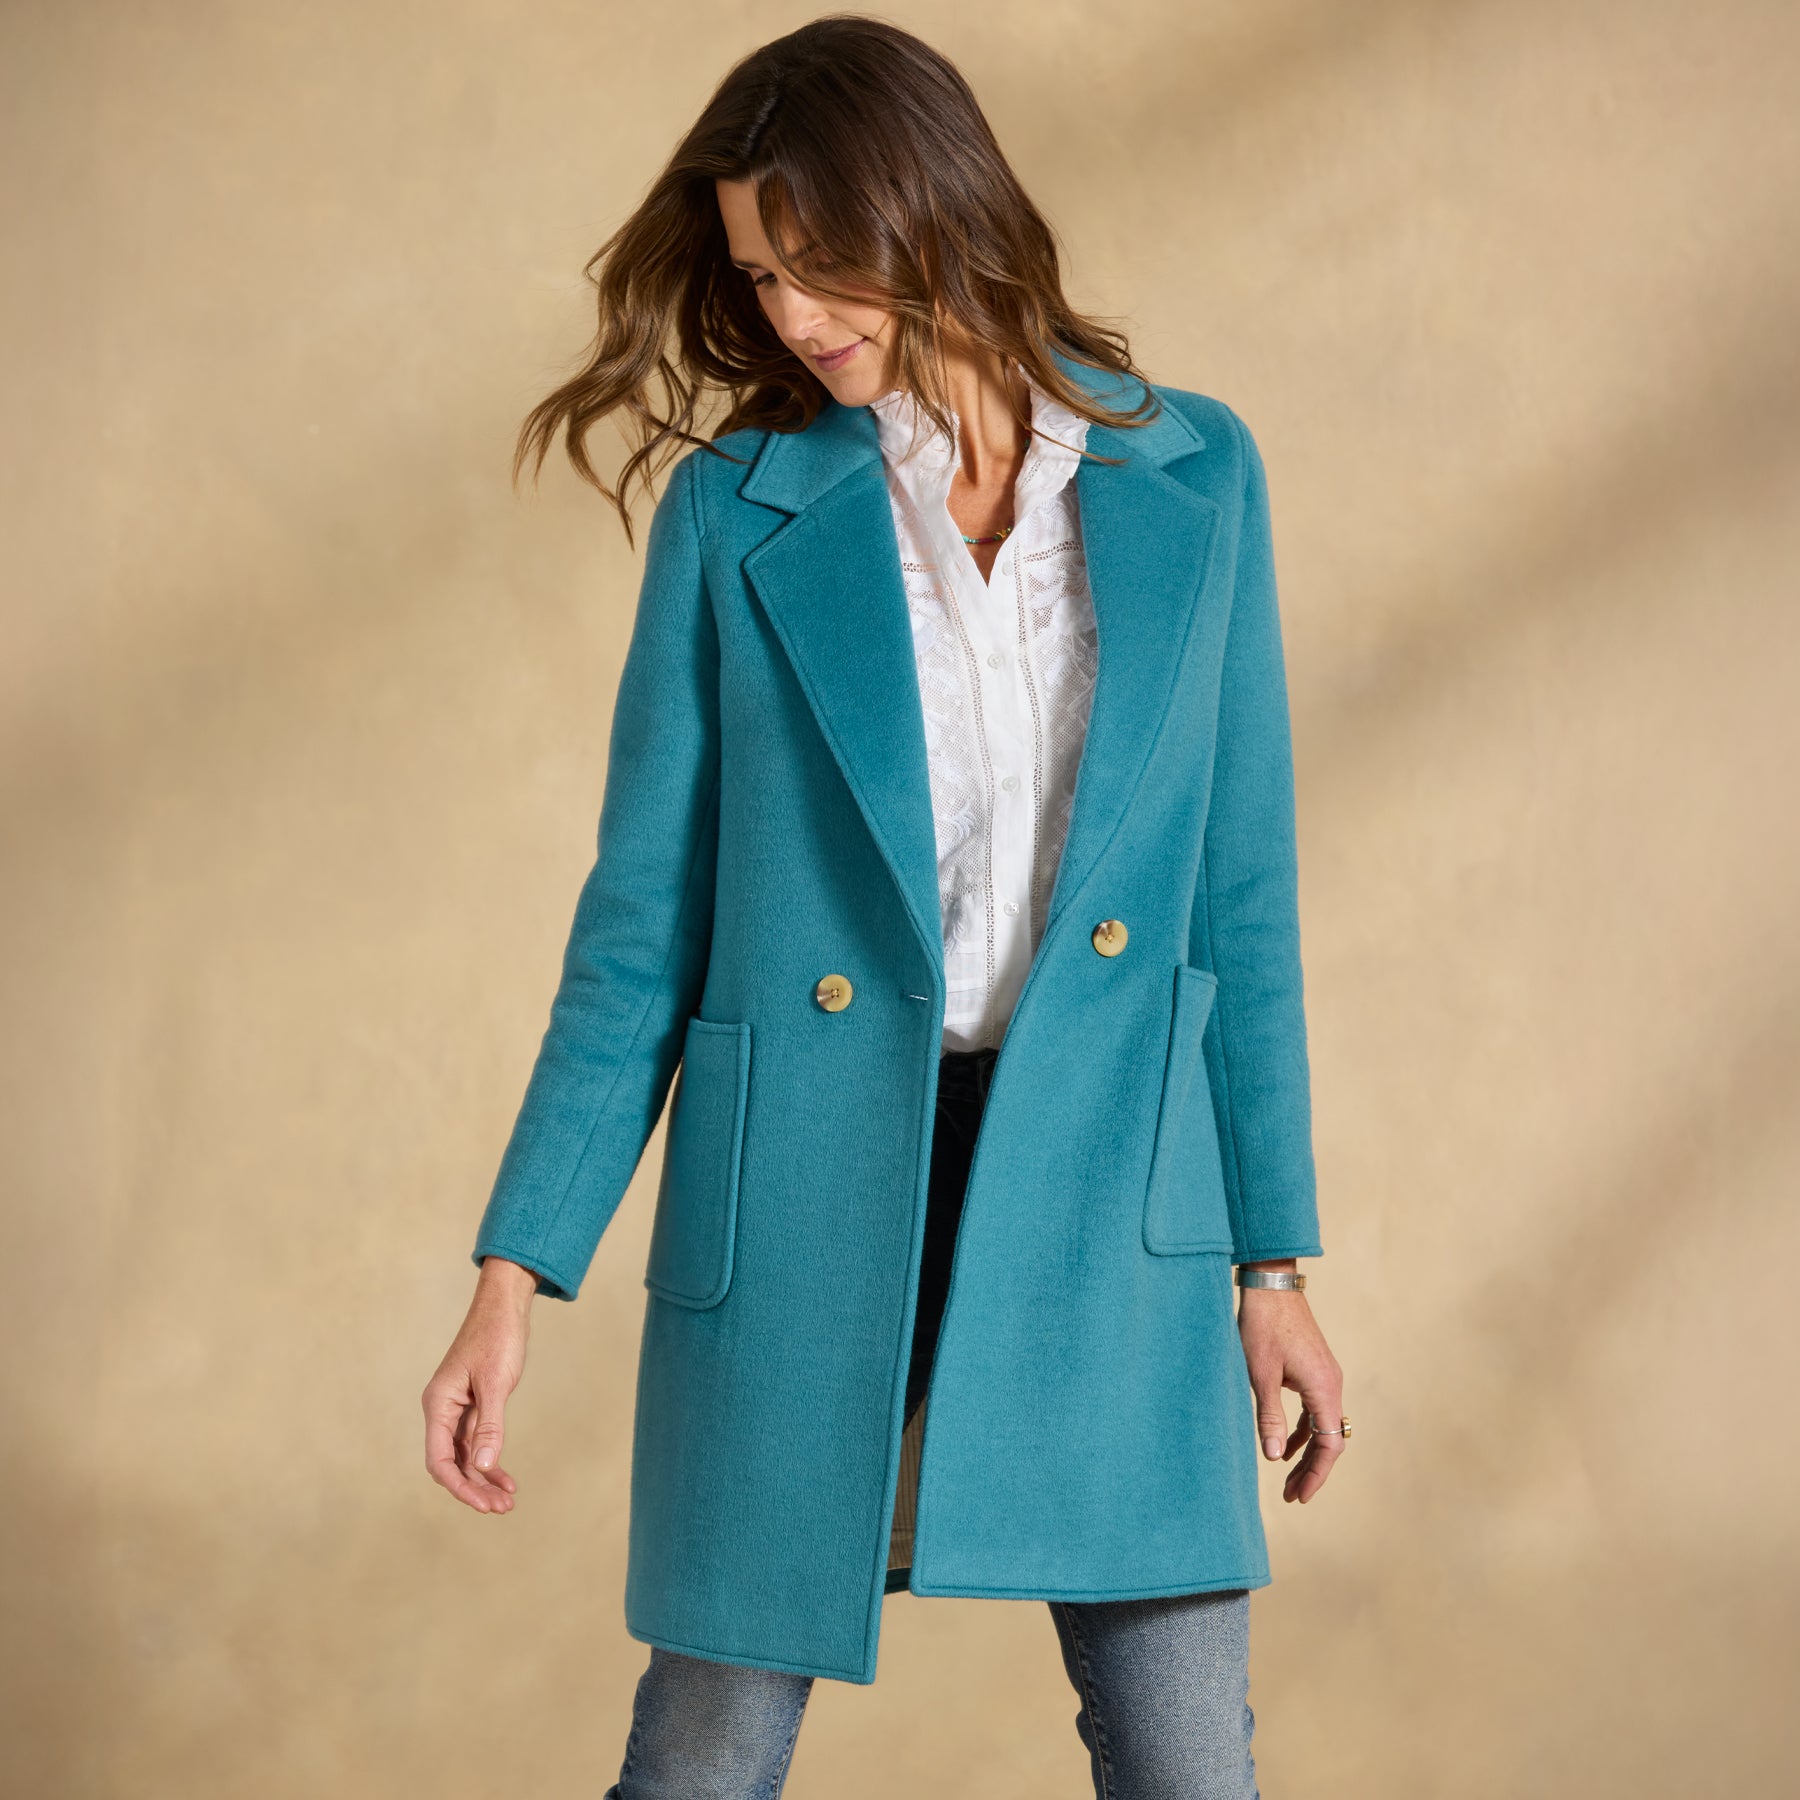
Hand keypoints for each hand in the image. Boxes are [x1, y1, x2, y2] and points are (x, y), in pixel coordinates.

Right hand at [422, 1257, 537, 1513]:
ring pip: (466, 1457)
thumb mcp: (496, 1384)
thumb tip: (483, 1467)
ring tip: (507, 1502)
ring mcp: (457, 1410)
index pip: (440, 1460)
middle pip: (452, 1463)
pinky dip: (490, 1461)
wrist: (505, 1308)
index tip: (483, 1505)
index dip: (460, 1487)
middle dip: (474, 1488)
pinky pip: (477, 1443)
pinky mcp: (473, 1406)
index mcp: (438, 1405)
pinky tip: (506, 1480)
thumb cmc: (497, 1338)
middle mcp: (442, 1410)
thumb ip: (490, 1426)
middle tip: (501, 1508)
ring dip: (484, 1479)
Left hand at [1236, 1263, 1346, 1503]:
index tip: (1298, 1496)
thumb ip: (1268, 1417)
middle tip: (1291, 1496)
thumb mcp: (1260, 1375)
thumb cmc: (1262, 1326)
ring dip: (1307, 1452)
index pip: (1329, 1444)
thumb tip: (1272, 1457)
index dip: (1316, 1474)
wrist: (1270, 1284)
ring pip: (1322, 1425)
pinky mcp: (1314, 1368)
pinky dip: (1302, 1431)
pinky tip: (1283, 1445)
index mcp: (1324, 1388)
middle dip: (1312, 1470)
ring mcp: (1325, 1375)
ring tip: (1285, 1477)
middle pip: (1329, 1439)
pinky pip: (1314, 1409)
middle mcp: (1332, 1383)